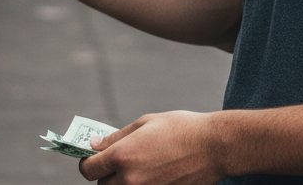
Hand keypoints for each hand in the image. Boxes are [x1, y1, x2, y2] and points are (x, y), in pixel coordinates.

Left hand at [79, 111, 223, 184]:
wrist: (214, 146)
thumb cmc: (180, 129)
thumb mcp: (143, 125)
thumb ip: (115, 138)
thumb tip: (94, 146)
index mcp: (123, 157)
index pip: (89, 170)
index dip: (87, 163)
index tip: (92, 159)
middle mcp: (131, 180)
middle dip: (105, 174)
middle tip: (115, 163)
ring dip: (120, 183)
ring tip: (134, 169)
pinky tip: (151, 175)